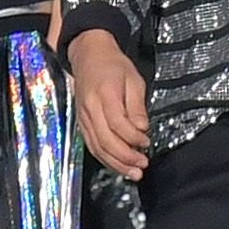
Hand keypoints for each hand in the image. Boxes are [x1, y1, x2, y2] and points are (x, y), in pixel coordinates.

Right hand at [68, 32, 150, 179]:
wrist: (89, 56)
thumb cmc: (114, 65)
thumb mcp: (133, 79)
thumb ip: (136, 106)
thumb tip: (142, 129)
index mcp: (104, 94)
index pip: (117, 123)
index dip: (133, 137)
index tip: (147, 142)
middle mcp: (90, 108)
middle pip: (105, 140)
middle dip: (125, 157)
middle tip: (142, 165)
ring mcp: (83, 117)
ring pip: (97, 147)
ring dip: (115, 163)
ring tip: (133, 173)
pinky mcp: (82, 123)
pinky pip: (91, 145)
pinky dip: (105, 158)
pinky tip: (118, 166)